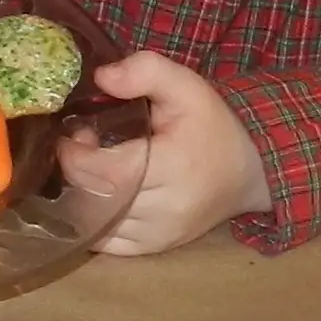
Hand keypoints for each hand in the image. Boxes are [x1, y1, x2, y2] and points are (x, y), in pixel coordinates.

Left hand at [57, 50, 272, 255]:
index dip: (78, 156)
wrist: (247, 171)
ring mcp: (159, 236)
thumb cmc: (212, 126)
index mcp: (174, 168)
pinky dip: (90, 220)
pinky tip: (95, 193)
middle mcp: (166, 211)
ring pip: (96, 225)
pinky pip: (106, 243)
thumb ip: (145, 71)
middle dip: (75, 171)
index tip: (72, 134)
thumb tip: (101, 77)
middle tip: (80, 145)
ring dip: (80, 195)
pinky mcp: (154, 248)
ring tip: (90, 166)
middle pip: (97, 200)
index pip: (110, 173)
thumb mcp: (186, 86)